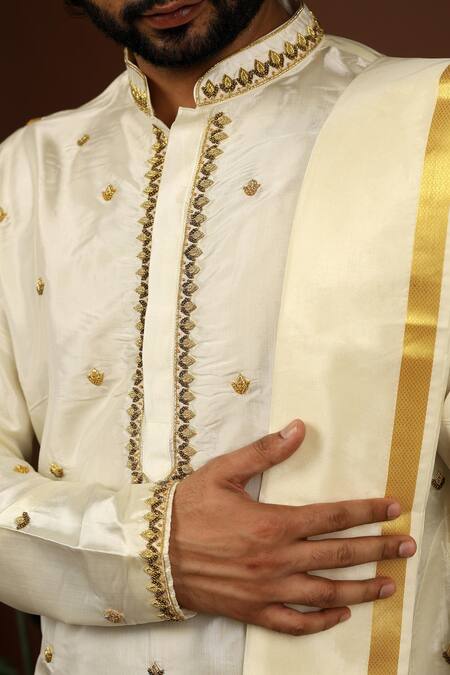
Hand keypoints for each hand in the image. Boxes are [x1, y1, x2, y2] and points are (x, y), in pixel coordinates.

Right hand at [169, 420, 415, 635]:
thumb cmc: (187, 509)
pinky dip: (320, 622)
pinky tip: (339, 615)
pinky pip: (295, 623)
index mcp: (274, 523)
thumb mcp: (224, 472)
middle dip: (378, 550)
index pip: (333, 516)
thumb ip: (265, 452)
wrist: (151, 551)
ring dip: (361, 589)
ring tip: (388, 584)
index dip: (367, 512)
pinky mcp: (253, 610)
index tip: (393, 510)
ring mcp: (267, 590)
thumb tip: (298, 429)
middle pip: (339, 555)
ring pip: (325, 593)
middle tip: (407, 547)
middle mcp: (278, 560)